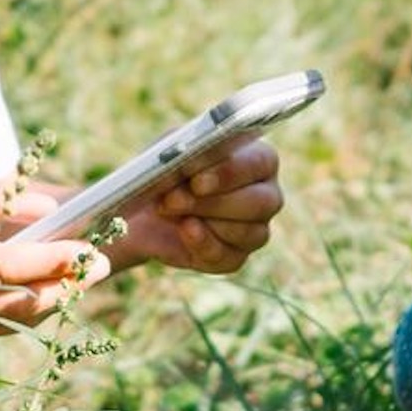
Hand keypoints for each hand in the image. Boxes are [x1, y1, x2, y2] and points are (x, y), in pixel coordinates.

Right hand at [0, 183, 109, 341]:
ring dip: (53, 301)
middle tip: (99, 266)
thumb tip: (53, 211)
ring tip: (83, 278)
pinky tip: (50, 292)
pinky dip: (27, 312)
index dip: (54, 262)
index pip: (8, 266)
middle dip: (65, 286)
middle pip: (17, 303)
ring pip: (12, 321)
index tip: (90, 251)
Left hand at [111, 136, 284, 273]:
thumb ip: (182, 153)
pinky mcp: (237, 257)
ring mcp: (256, 230)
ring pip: (247, 232)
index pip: (260, 163)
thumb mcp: (169, 155)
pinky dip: (202, 244)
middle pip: (260, 202)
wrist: (145, 212)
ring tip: (169, 210)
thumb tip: (188, 160)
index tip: (197, 181)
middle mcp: (267, 195)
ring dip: (203, 220)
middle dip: (213, 202)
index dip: (229, 173)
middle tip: (174, 200)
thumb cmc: (166, 173)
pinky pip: (229, 257)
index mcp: (259, 160)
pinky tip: (184, 230)